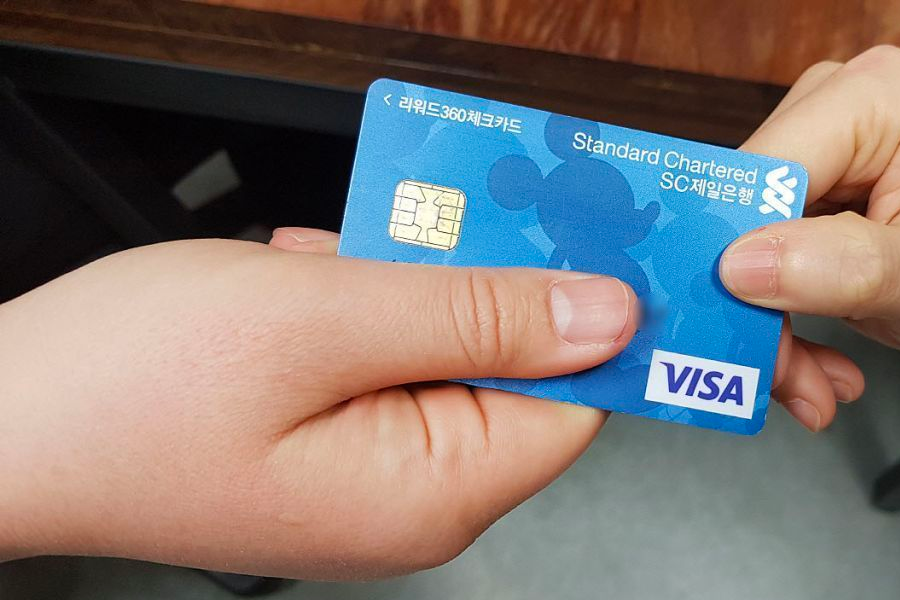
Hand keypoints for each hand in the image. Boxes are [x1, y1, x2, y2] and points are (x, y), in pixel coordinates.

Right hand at [0, 235, 637, 578]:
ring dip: (401, 289)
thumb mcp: (322, 317)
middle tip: (424, 221)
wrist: (4, 421)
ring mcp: (367, 476)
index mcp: (435, 490)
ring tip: (336, 255)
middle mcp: (413, 500)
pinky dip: (358, 309)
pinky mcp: (326, 447)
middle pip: (506, 372)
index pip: (574, 401)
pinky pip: (381, 365)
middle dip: (470, 287)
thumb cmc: (133, 385)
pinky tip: (307, 279)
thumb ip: (475, 316)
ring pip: (438, 355)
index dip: (580, 314)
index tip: (567, 233)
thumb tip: (603, 315)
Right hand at [721, 45, 899, 431]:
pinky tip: (817, 361)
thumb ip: (844, 265)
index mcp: (869, 99)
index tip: (726, 325)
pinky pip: (774, 257)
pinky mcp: (826, 199)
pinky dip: (790, 318)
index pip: (760, 174)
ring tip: (812, 385)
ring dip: (775, 328)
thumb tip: (740, 266)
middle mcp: (836, 114)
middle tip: (781, 376)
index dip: (730, 251)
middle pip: (749, 216)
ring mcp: (829, 158)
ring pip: (753, 247)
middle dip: (759, 307)